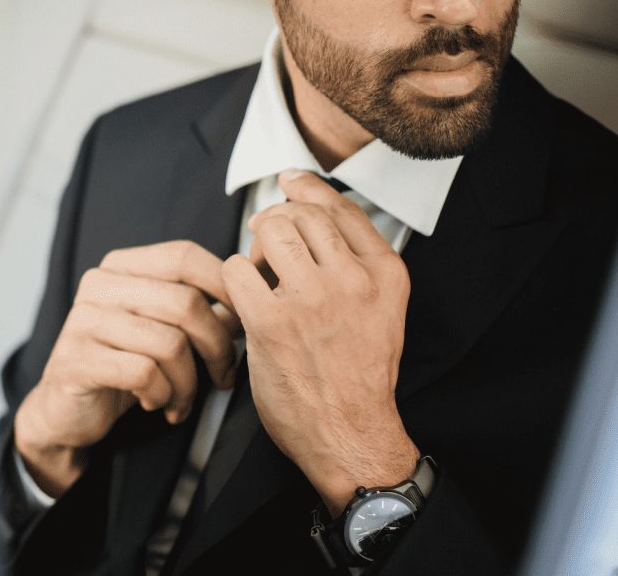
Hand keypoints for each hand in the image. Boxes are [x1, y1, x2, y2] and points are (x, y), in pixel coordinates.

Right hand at [15, 240, 240, 496]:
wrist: (65, 411)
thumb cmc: (121, 365)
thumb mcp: (160, 329)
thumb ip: (198, 309)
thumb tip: (249, 297)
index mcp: (120, 267)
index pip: (184, 256)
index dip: (224, 286)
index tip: (242, 322)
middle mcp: (99, 285)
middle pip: (185, 303)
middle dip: (217, 346)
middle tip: (222, 375)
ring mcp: (84, 321)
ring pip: (169, 343)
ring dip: (189, 383)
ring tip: (182, 399)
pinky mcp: (77, 360)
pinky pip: (145, 374)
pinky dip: (162, 395)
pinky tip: (155, 403)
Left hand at [221, 170, 417, 510]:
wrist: (350, 434)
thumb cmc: (357, 378)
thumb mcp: (381, 311)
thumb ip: (356, 266)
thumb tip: (310, 215)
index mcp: (385, 274)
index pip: (341, 208)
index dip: (309, 189)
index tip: (291, 182)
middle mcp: (353, 280)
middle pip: (301, 213)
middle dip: (276, 221)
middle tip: (265, 243)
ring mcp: (313, 299)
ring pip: (271, 230)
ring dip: (255, 246)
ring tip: (258, 273)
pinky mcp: (273, 322)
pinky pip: (236, 269)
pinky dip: (232, 279)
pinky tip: (242, 299)